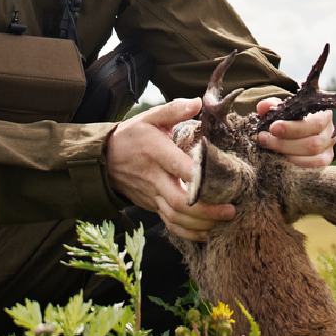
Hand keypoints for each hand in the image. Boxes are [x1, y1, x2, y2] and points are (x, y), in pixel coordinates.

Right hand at [105, 98, 235, 242]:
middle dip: (207, 210)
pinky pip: (169, 224)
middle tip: (231, 210)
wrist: (104, 158)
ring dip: (201, 223)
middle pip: (180, 202)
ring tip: (224, 221)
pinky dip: (188, 232)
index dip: (201, 178)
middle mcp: (154, 177)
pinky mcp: (151, 206)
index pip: (180, 168)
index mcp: (156, 153)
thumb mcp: (150, 117)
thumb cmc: (132, 135)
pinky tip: (206, 232)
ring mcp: (152, 195)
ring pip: (176, 217)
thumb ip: (174, 110)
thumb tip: (199, 103)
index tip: (225, 179)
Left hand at [256, 98, 335, 168]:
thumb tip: (263, 107)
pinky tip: (278, 160)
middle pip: (313, 143)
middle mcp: (330, 133)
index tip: (272, 128)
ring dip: (287, 155)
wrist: (302, 128)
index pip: (315, 123)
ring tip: (268, 150)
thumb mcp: (284, 108)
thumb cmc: (292, 116)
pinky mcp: (324, 162)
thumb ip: (274, 106)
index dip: (293, 127)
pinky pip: (312, 168)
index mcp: (324, 115)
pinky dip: (294, 165)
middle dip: (284, 143)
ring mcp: (328, 150)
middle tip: (264, 139)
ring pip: (312, 158)